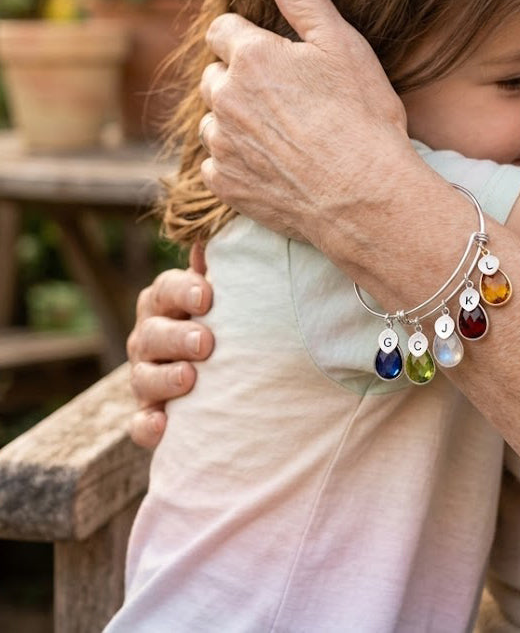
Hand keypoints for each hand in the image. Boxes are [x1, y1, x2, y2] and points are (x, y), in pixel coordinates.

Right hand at [127, 244, 213, 448]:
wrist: (230, 365)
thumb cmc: (228, 316)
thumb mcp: (226, 291)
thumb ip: (221, 267)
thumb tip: (210, 240)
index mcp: (165, 301)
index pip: (165, 290)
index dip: (183, 291)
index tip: (208, 296)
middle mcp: (149, 337)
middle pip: (152, 334)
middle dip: (177, 337)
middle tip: (206, 343)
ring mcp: (146, 375)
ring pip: (143, 377)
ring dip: (165, 378)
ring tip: (191, 378)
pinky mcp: (150, 414)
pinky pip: (139, 423)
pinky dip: (148, 426)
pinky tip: (164, 427)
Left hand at [200, 0, 410, 251]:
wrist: (366, 196)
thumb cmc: (363, 118)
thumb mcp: (343, 46)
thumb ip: (304, 0)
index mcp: (250, 57)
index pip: (222, 29)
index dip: (247, 38)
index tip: (272, 54)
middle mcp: (225, 98)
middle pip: (215, 76)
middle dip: (239, 80)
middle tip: (283, 98)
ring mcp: (222, 144)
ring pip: (214, 121)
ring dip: (236, 122)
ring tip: (282, 135)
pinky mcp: (226, 185)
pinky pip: (216, 165)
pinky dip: (237, 163)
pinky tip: (274, 166)